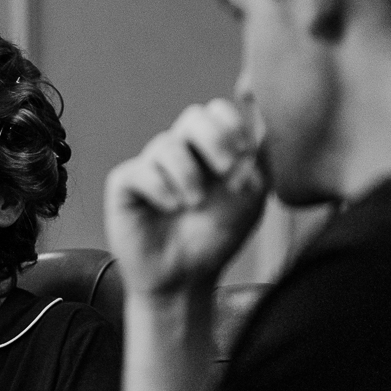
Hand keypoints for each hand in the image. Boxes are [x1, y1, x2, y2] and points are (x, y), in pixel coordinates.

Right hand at [105, 98, 267, 296]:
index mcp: (209, 151)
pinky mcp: (125, 184)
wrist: (185, 278)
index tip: (244, 152)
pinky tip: (170, 208)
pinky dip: (161, 188)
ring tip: (194, 205)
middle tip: (226, 169)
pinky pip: (140, 170)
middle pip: (193, 116)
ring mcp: (151, 166)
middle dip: (214, 139)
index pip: (217, 112)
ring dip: (189, 175)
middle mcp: (179, 153)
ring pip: (167, 145)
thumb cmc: (216, 238)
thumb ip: (259, 160)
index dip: (230, 124)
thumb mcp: (250, 198)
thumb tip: (266, 120)